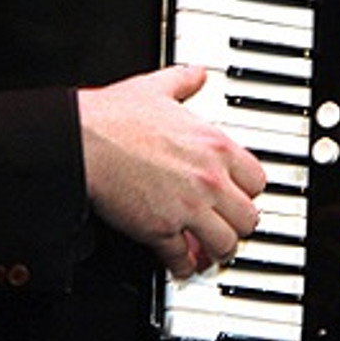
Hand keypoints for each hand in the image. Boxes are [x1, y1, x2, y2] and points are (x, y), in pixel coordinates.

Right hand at [77, 64, 264, 278]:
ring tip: (208, 251)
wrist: (82, 141)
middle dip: (237, 225)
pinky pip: (184, 260)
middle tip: (227, 227)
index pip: (257, 181)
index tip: (239, 196)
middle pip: (249, 218)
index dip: (247, 191)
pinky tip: (180, 264)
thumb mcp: (155, 88)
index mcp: (215, 146)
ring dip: (216, 250)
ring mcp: (188, 207)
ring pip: (225, 244)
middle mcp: (210, 179)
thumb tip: (194, 74)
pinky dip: (183, 266)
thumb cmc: (114, 117)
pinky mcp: (161, 230)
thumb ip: (182, 82)